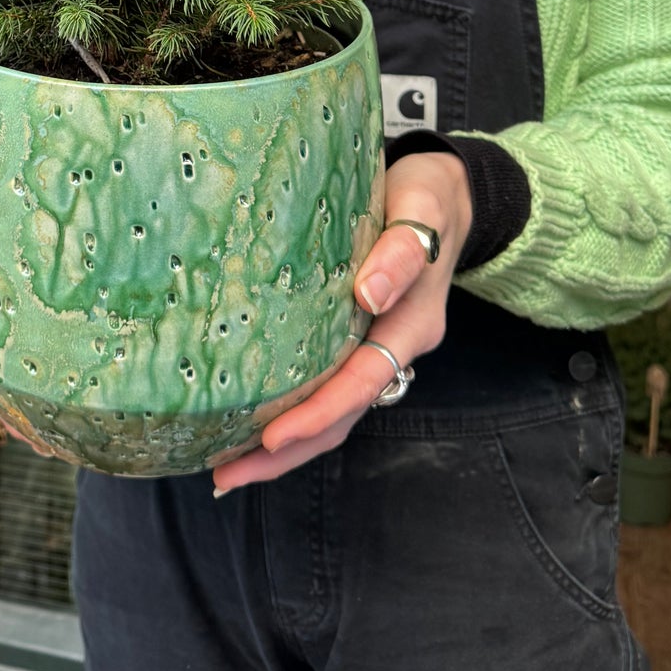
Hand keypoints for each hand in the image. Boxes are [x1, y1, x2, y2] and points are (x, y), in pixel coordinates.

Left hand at [211, 148, 472, 493]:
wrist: (446, 194)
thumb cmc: (427, 198)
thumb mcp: (421, 209)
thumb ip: (401, 252)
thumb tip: (369, 295)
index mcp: (412, 325)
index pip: (361, 382)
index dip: (317, 413)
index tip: (270, 439)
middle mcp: (396, 348)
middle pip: (343, 415)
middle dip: (287, 452)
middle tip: (225, 476)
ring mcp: (377, 348)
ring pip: (333, 410)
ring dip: (284, 444)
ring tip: (225, 466)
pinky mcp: (358, 338)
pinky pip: (326, 385)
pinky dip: (292, 409)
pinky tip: (250, 418)